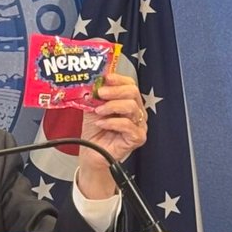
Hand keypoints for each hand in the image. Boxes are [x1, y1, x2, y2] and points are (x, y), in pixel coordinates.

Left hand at [77, 72, 146, 198]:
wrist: (92, 153)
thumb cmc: (95, 131)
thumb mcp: (92, 108)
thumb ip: (94, 96)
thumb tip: (92, 82)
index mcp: (128, 101)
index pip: (130, 84)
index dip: (119, 79)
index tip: (106, 78)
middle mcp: (137, 111)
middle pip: (133, 92)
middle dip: (115, 90)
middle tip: (100, 93)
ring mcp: (139, 125)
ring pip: (132, 107)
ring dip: (112, 106)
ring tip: (98, 111)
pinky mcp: (137, 138)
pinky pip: (128, 125)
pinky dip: (112, 122)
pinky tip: (101, 123)